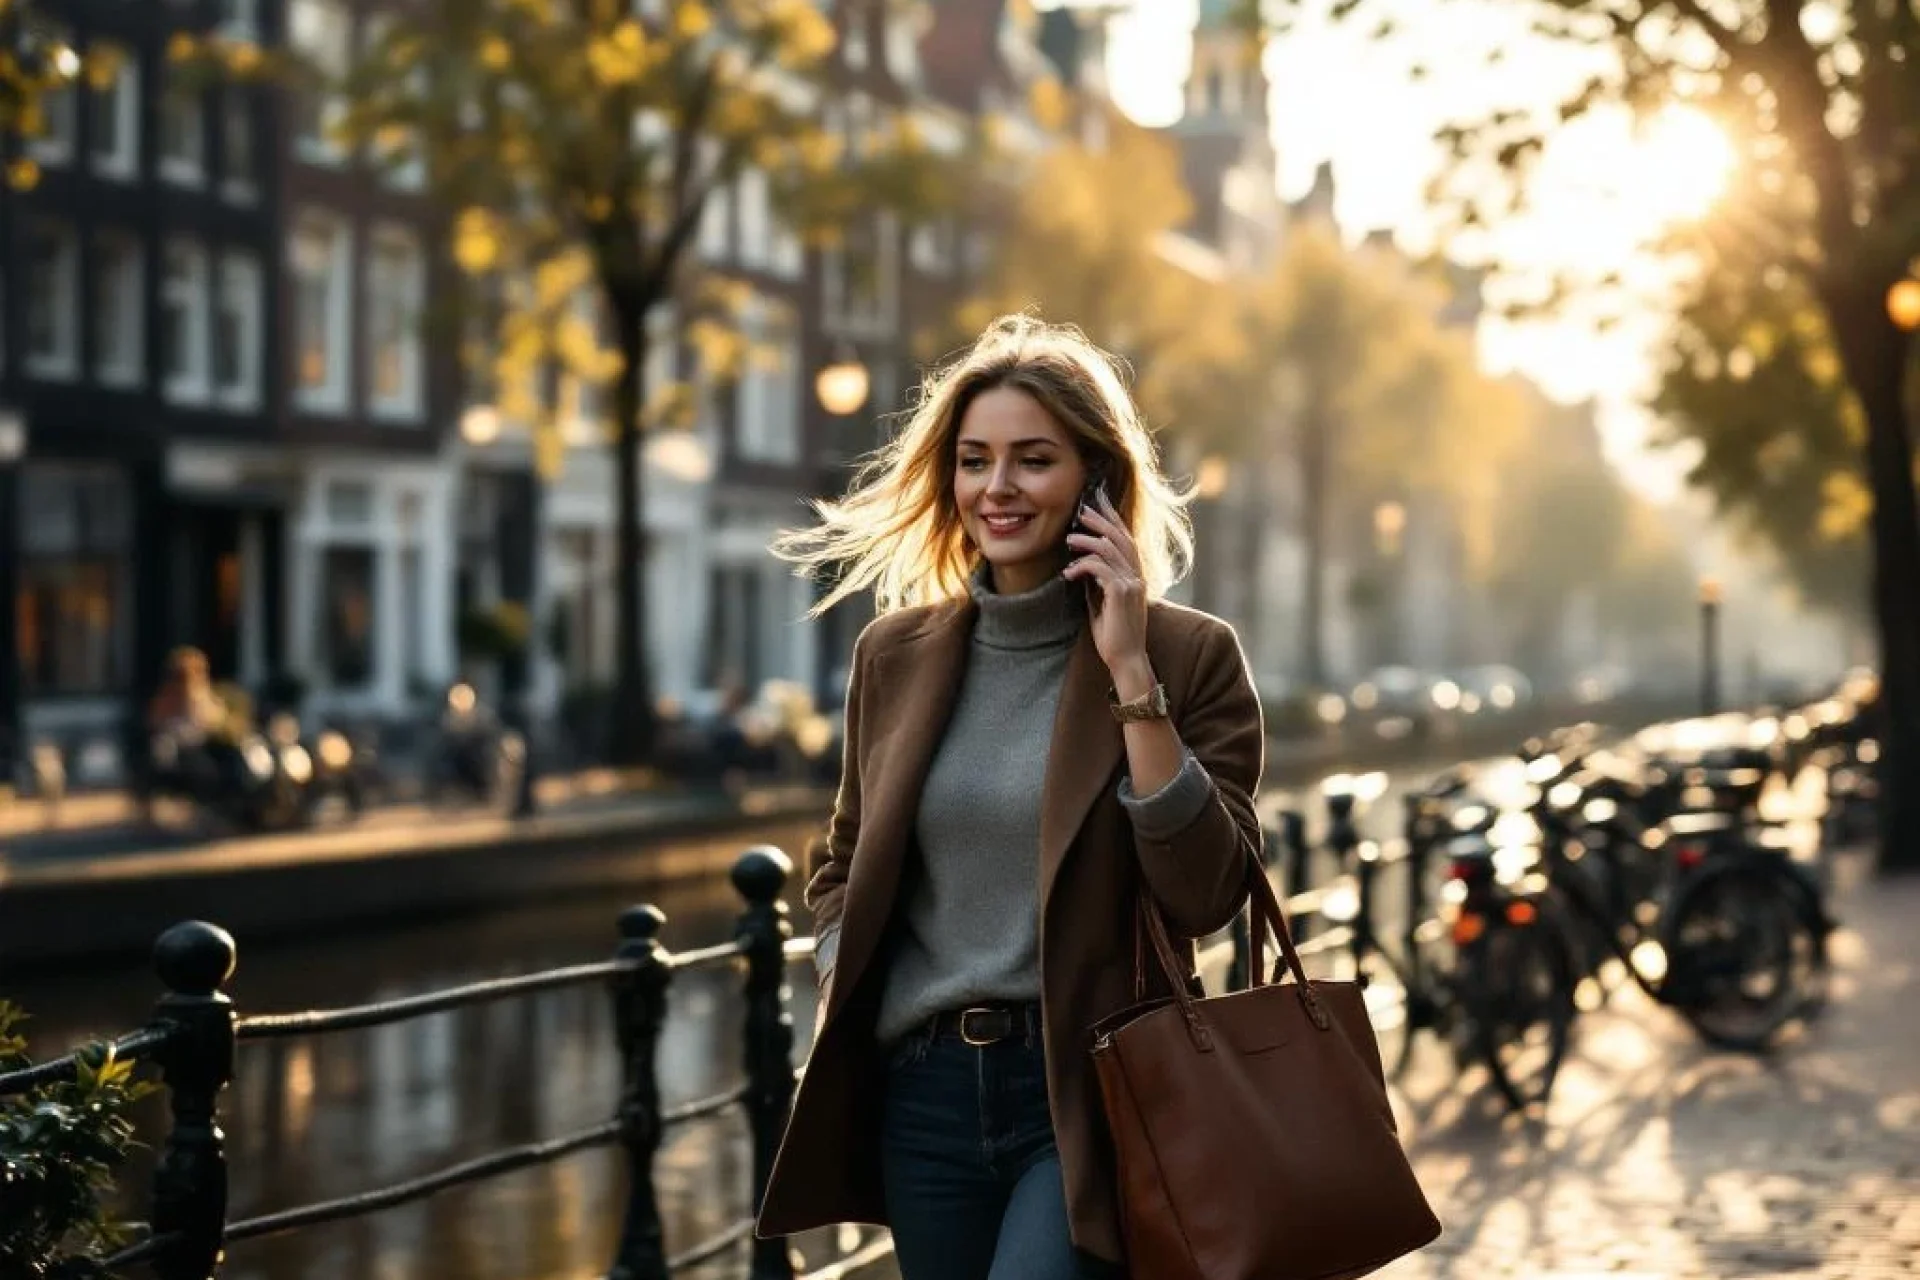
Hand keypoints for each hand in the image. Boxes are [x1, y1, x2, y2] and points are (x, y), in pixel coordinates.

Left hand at [1063, 488, 1150, 681]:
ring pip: (1109, 549)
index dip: (1114, 519)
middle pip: (1121, 537)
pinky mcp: (1121, 593)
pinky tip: (1068, 573)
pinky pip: (1099, 569)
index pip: (1127, 540)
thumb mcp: (1103, 602)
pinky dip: (1082, 566)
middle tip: (1082, 510)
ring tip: (1068, 540)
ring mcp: (1132, 583)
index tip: (1100, 503)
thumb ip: (1098, 582)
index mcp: (1136, 577)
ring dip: (1086, 542)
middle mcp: (1137, 576)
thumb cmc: (1114, 635)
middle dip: (1100, 521)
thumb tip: (1082, 565)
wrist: (1126, 659)